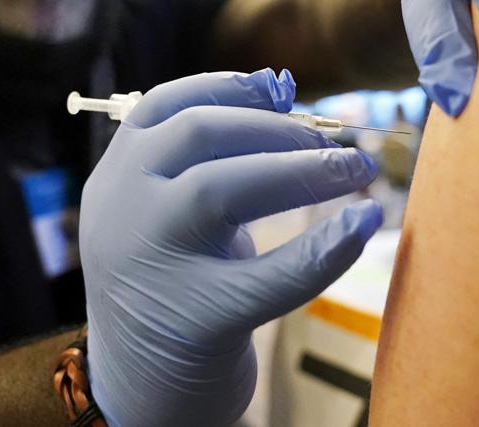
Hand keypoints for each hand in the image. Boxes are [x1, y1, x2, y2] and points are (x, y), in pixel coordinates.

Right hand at [80, 69, 381, 425]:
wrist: (138, 391)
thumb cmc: (169, 286)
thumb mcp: (166, 214)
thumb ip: (203, 160)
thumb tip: (279, 92)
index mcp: (115, 178)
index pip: (161, 106)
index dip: (226, 86)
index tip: (281, 89)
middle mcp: (122, 210)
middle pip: (198, 135)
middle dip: (277, 129)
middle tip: (338, 144)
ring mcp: (152, 263)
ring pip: (222, 189)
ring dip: (301, 169)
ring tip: (356, 170)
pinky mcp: (195, 320)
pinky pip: (272, 275)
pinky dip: (327, 248)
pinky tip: (363, 225)